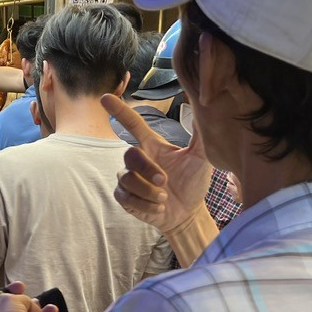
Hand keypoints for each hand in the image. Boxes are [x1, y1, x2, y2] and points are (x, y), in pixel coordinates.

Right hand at [101, 94, 212, 232]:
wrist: (188, 213)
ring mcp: (129, 178)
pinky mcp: (125, 197)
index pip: (133, 124)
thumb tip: (206, 107)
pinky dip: (145, 205)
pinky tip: (158, 208)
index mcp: (152, 146)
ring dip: (148, 191)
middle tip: (165, 181)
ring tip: (164, 199)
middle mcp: (138, 160)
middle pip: (129, 154)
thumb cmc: (192, 183)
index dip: (120, 111)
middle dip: (146, 169)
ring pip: (127, 179)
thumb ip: (200, 136)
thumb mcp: (200, 159)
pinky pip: (125, 197)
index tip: (106, 98)